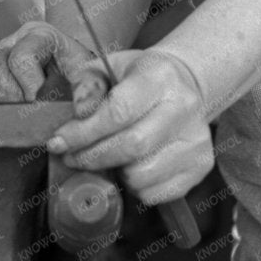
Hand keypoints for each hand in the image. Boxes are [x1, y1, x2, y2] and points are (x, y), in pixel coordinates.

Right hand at [0, 19, 112, 104]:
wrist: (76, 76)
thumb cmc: (83, 73)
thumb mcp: (94, 76)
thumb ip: (92, 90)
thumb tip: (82, 111)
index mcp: (40, 35)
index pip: (21, 58)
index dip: (29, 87)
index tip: (41, 103)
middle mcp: (14, 41)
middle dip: (10, 95)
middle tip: (29, 110)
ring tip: (20, 110)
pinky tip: (7, 110)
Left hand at [48, 49, 214, 204]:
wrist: (185, 84)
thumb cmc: (136, 76)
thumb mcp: (106, 66)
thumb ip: (87, 85)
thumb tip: (79, 113)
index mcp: (159, 77)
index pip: (119, 112)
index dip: (83, 132)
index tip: (58, 142)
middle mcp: (184, 108)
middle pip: (132, 146)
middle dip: (92, 157)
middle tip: (71, 157)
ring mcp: (197, 139)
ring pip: (142, 175)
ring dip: (114, 172)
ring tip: (107, 157)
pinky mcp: (202, 165)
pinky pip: (156, 193)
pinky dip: (133, 186)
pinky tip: (130, 166)